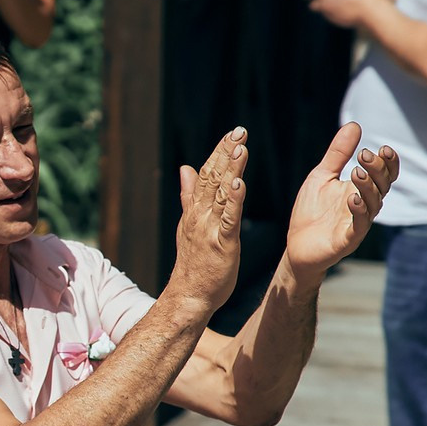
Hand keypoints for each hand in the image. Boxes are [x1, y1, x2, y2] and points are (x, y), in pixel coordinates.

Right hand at [163, 128, 247, 311]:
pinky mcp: (222, 243)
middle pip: (212, 177)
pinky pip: (228, 218)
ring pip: (220, 193)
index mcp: (195, 210)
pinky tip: (239, 183)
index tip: (232, 133)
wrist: (189, 295)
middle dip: (226, 152)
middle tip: (239, 130)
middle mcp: (200, 215)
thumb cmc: (193, 263)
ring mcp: (209, 228)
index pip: (206, 174)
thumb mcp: (189, 224)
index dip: (219, 152)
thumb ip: (189, 195)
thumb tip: (186, 168)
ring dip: (230, 169)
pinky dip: (234, 200)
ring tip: (240, 148)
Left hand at [285, 123, 397, 276]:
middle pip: (383, 186)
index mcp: (362, 190)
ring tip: (357, 172)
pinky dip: (359, 211)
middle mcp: (365, 206)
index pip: (385, 174)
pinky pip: (359, 225)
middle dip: (377, 169)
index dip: (388, 162)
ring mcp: (358, 223)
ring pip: (374, 204)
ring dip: (368, 187)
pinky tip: (353, 199)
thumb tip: (354, 124)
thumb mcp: (322, 176)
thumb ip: (338, 153)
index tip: (382, 148)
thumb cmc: (312, 211)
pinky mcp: (347, 239)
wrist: (297, 245)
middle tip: (364, 155)